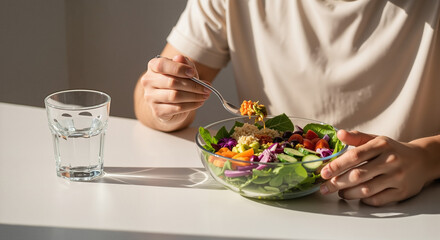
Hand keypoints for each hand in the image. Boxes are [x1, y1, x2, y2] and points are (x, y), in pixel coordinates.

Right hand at [141, 55, 209, 122]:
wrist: (169, 105)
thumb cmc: (176, 84)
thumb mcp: (183, 71)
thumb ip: (184, 63)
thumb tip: (180, 58)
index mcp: (153, 67)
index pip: (162, 65)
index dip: (178, 68)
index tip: (192, 73)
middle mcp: (148, 81)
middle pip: (172, 82)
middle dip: (193, 85)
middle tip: (206, 88)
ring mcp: (150, 97)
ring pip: (175, 96)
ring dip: (194, 96)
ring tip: (205, 95)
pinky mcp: (157, 111)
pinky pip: (177, 108)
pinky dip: (191, 105)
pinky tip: (199, 102)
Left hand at [319, 129, 433, 206]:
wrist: (422, 160)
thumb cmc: (393, 150)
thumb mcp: (376, 139)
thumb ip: (357, 137)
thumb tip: (339, 133)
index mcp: (381, 145)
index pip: (354, 156)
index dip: (336, 165)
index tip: (323, 173)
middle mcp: (390, 160)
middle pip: (358, 174)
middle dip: (337, 183)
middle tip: (325, 188)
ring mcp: (397, 177)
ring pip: (367, 189)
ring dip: (349, 193)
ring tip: (340, 192)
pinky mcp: (402, 191)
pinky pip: (379, 199)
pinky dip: (365, 200)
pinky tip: (356, 197)